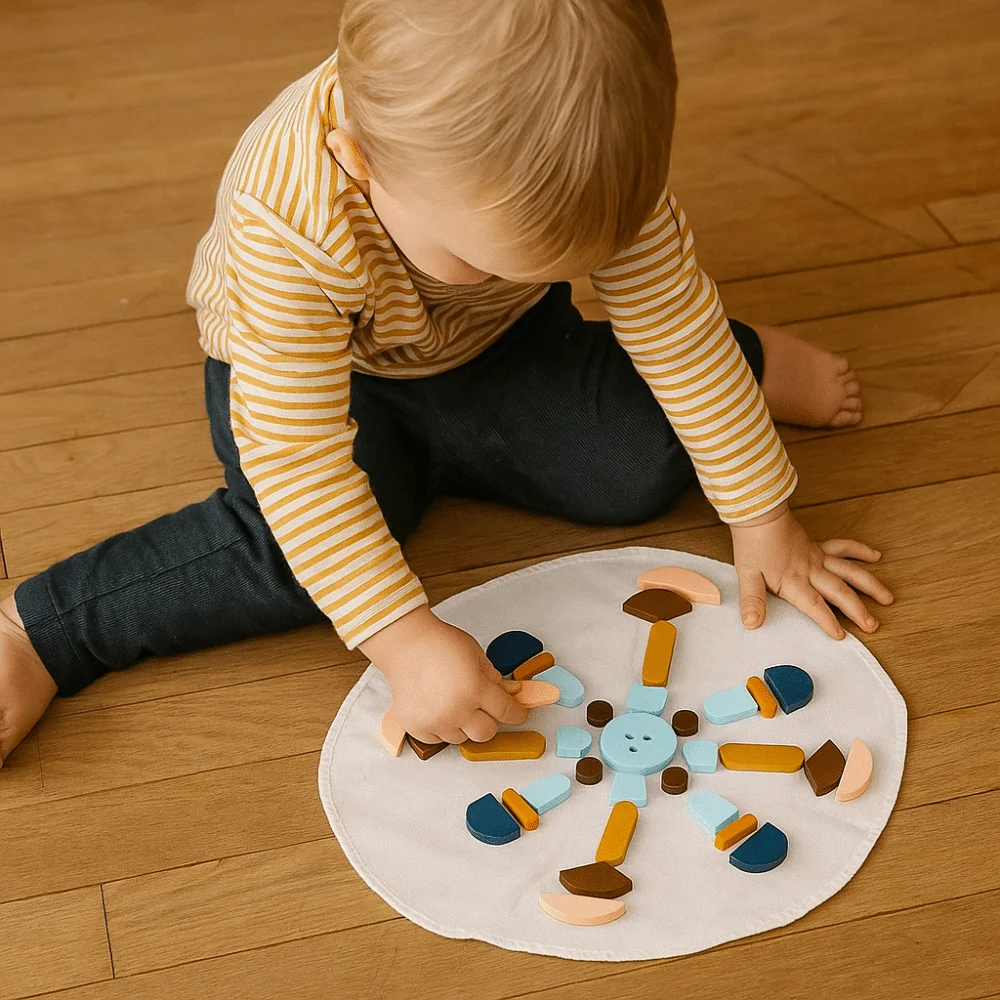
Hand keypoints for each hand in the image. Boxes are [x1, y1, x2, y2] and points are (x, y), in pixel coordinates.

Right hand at [360, 604, 528, 743]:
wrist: (405, 645)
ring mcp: (435, 721)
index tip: (519, 713)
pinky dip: (442, 728)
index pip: (506, 712)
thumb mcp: (477, 655)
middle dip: (489, 721)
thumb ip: (495, 678)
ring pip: (462, 738)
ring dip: (464, 724)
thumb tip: (511, 693)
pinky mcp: (417, 727)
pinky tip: (438, 707)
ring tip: (453, 702)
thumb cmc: (439, 644)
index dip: (517, 713)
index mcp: (475, 689)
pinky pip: (439, 739)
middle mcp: (456, 710)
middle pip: (486, 733)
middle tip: (482, 707)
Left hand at [730, 503, 893, 638]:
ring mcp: (817, 557)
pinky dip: (860, 550)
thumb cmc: (752, 543)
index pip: (814, 605)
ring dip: (870, 585)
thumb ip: (752, 601)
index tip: (841, 635)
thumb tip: (751, 623)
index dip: (827, 621)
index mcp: (794, 581)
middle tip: (873, 625)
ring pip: (849, 571)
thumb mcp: (747, 576)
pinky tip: (875, 556)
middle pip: (839, 592)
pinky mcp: (817, 546)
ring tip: (887, 598)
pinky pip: (843, 547)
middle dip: (857, 610)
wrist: (758, 513)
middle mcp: (811, 570)